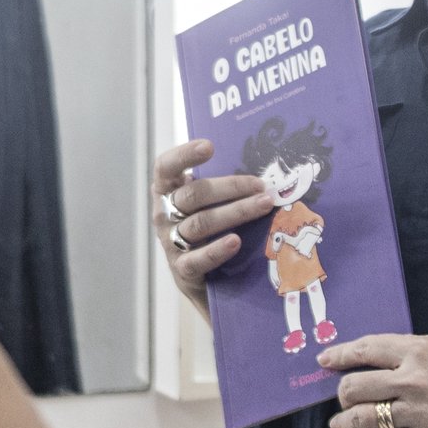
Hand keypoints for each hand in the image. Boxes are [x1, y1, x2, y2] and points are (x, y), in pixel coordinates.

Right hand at [149, 141, 278, 320]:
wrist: (202, 282)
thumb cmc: (209, 231)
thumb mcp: (208, 205)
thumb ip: (221, 187)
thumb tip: (263, 167)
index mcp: (167, 192)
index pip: (166, 167)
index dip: (184, 155)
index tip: (209, 146)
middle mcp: (164, 214)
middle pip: (193, 195)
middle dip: (230, 187)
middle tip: (261, 185)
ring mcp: (170, 242)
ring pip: (201, 223)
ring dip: (235, 212)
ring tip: (263, 206)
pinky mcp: (182, 270)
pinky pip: (197, 259)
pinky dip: (216, 250)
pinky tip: (236, 242)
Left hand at [320, 334, 427, 427]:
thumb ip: (414, 352)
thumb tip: (377, 360)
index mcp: (420, 352)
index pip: (365, 350)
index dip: (339, 355)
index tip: (325, 360)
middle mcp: (414, 381)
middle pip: (354, 388)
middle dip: (341, 395)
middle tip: (342, 400)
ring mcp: (419, 416)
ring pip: (361, 420)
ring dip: (344, 424)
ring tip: (341, 426)